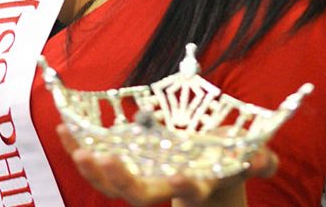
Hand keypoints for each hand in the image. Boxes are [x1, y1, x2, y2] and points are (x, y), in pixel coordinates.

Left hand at [57, 124, 277, 206]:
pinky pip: (99, 159)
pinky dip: (80, 146)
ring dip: (91, 167)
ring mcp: (142, 175)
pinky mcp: (126, 161)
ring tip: (75, 146)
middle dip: (121, 181)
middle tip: (105, 160)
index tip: (178, 177)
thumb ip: (260, 160)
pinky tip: (64, 129)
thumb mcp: (250, 157)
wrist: (207, 166)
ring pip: (111, 184)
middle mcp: (164, 184)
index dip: (183, 187)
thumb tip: (261, 159)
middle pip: (138, 195)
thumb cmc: (229, 158)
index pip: (189, 191)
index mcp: (196, 182)